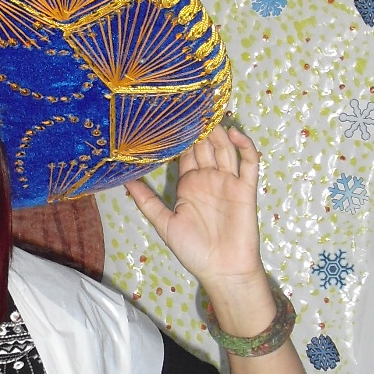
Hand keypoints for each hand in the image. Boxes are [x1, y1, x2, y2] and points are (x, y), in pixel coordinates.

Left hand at [125, 125, 265, 306]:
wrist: (222, 269)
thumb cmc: (193, 250)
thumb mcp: (164, 223)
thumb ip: (147, 201)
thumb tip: (124, 182)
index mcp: (188, 184)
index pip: (184, 153)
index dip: (179, 136)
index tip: (170, 115)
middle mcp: (208, 179)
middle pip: (204, 146)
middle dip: (199, 127)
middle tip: (193, 103)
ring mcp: (228, 182)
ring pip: (225, 148)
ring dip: (219, 131)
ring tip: (210, 110)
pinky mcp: (246, 188)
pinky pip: (249, 162)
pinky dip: (244, 146)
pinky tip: (233, 132)